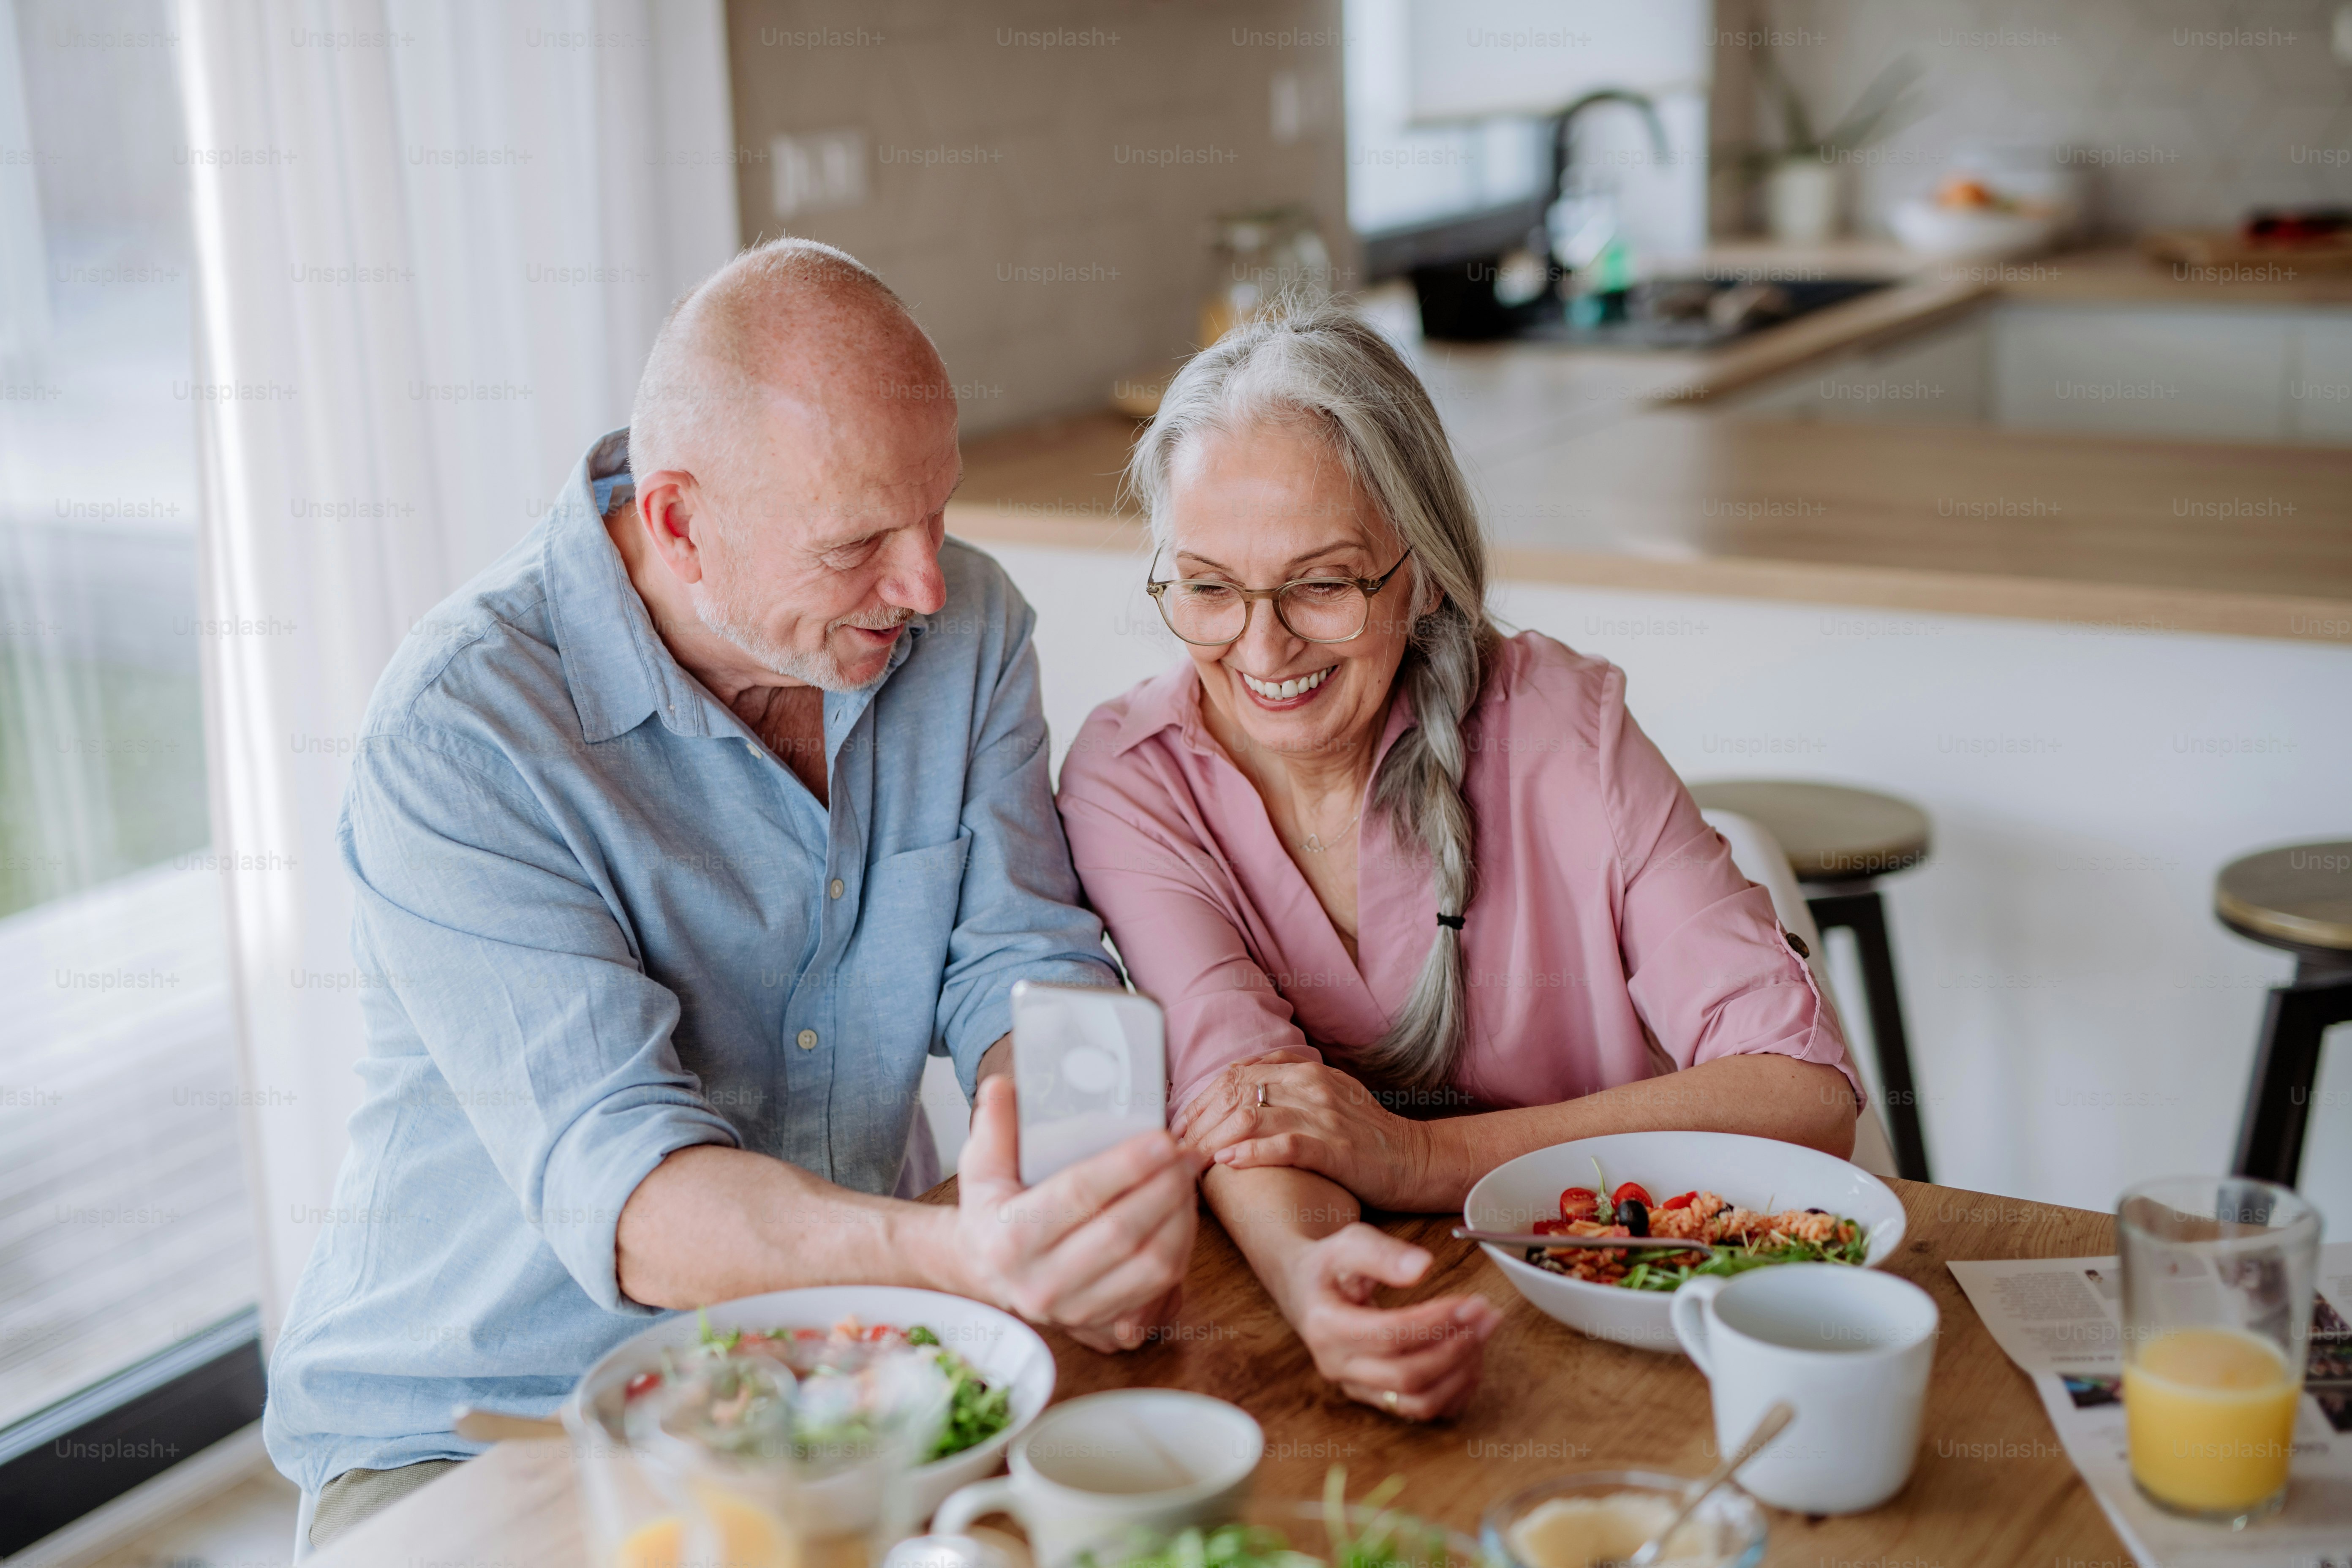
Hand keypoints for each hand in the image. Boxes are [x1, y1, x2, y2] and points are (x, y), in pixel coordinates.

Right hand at [951, 1075, 1205, 1352]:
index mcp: (1010, 1238)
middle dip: (1165, 1188)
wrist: (986, 1273)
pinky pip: (1157, 1287)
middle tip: (1186, 1153)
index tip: (1162, 1138)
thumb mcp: (980, 1168)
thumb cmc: (992, 1212)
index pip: (1079, 1195)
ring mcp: (1073, 1308)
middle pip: (1122, 1232)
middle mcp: (1041, 1281)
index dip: (1126, 1165)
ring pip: (1148, 1265)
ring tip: (1188, 1178)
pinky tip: (1183, 1213)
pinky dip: (1180, 1248)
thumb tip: (1002, 1086)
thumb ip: (992, 1126)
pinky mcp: (1099, 1321)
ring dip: (1180, 1218)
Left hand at [1172, 1051, 1439, 1210]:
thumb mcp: (1325, 1096)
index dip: (1201, 1097)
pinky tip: (1228, 1162)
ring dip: (1214, 1138)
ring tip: (1191, 1157)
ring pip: (1252, 1116)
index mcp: (1306, 1071)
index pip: (1236, 1073)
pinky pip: (1284, 1144)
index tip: (1181, 1122)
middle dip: (1199, 1119)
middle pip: (1236, 1091)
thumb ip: (1286, 1087)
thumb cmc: (1365, 1135)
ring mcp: (1324, 1115)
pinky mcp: (1336, 1148)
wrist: (1416, 1159)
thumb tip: (1237, 1091)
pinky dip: (1252, 1152)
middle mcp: (1311, 1085)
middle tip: (1177, 1146)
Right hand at [1279, 1224, 1499, 1419]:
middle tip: (1487, 1316)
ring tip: (1482, 1335)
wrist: (1306, 1290)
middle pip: (1408, 1377)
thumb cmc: (1329, 1266)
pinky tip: (1471, 1358)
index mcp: (1326, 1328)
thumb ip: (1383, 1254)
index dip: (1436, 1322)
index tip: (1471, 1302)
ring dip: (1460, 1373)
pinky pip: (1422, 1411)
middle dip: (1456, 1348)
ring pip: (1418, 1403)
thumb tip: (1423, 1267)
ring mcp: (1357, 1388)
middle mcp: (1338, 1367)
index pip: (1390, 1335)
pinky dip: (1455, 1391)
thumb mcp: (1348, 1243)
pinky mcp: (1375, 1398)